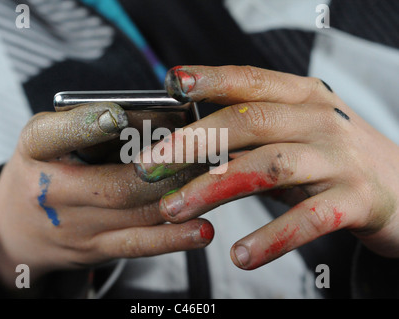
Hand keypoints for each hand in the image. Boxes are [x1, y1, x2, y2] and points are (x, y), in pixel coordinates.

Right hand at [0, 102, 212, 291]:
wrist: (17, 227)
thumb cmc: (44, 167)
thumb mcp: (50, 135)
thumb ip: (93, 122)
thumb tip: (159, 114)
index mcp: (35, 150)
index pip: (52, 136)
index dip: (87, 125)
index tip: (119, 115)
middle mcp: (51, 192)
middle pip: (114, 184)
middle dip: (163, 168)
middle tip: (200, 148)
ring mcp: (76, 227)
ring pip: (135, 214)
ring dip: (179, 195)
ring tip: (213, 175)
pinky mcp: (96, 249)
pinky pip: (138, 245)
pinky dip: (174, 238)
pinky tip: (203, 230)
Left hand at [134, 65, 398, 269]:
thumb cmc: (333, 157)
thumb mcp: (295, 133)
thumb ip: (252, 134)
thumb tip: (189, 141)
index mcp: (303, 97)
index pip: (251, 81)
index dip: (210, 79)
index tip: (172, 83)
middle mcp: (320, 120)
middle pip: (249, 122)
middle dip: (193, 142)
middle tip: (150, 164)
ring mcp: (338, 159)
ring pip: (268, 167)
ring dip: (215, 188)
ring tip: (175, 210)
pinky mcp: (355, 201)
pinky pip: (308, 219)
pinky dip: (271, 237)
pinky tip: (240, 255)